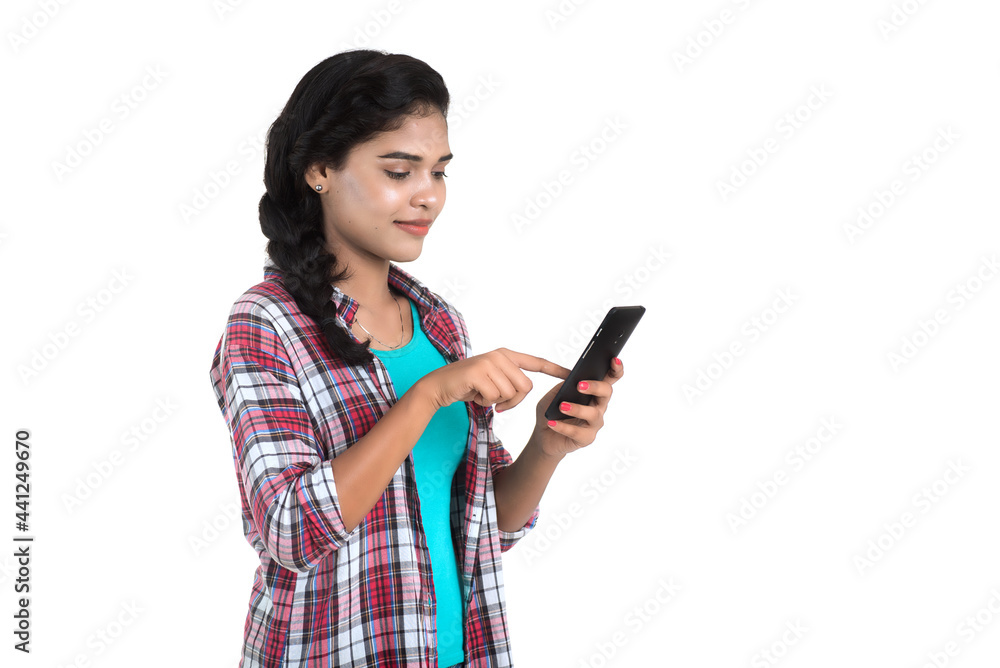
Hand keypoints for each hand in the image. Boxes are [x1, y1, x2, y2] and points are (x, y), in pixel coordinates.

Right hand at [421, 348, 569, 411]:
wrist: (438, 386)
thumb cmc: (468, 387)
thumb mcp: (493, 383)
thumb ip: (510, 383)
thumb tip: (525, 391)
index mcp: (506, 356)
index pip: (536, 362)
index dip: (554, 369)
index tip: (570, 374)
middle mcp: (500, 356)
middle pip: (525, 387)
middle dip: (513, 401)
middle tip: (497, 403)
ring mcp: (489, 362)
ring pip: (510, 393)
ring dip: (496, 401)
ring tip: (481, 394)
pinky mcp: (479, 372)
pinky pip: (495, 397)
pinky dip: (485, 402)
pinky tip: (474, 395)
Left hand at [531, 357, 623, 457]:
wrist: (545, 435)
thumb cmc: (553, 411)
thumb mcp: (554, 394)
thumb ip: (564, 385)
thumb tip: (571, 378)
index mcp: (593, 391)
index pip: (610, 378)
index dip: (616, 369)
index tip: (613, 360)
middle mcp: (598, 406)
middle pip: (606, 392)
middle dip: (596, 386)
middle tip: (580, 385)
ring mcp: (594, 423)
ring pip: (593, 414)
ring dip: (577, 409)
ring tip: (562, 406)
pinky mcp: (586, 438)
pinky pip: (577, 432)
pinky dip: (563, 427)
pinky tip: (552, 422)